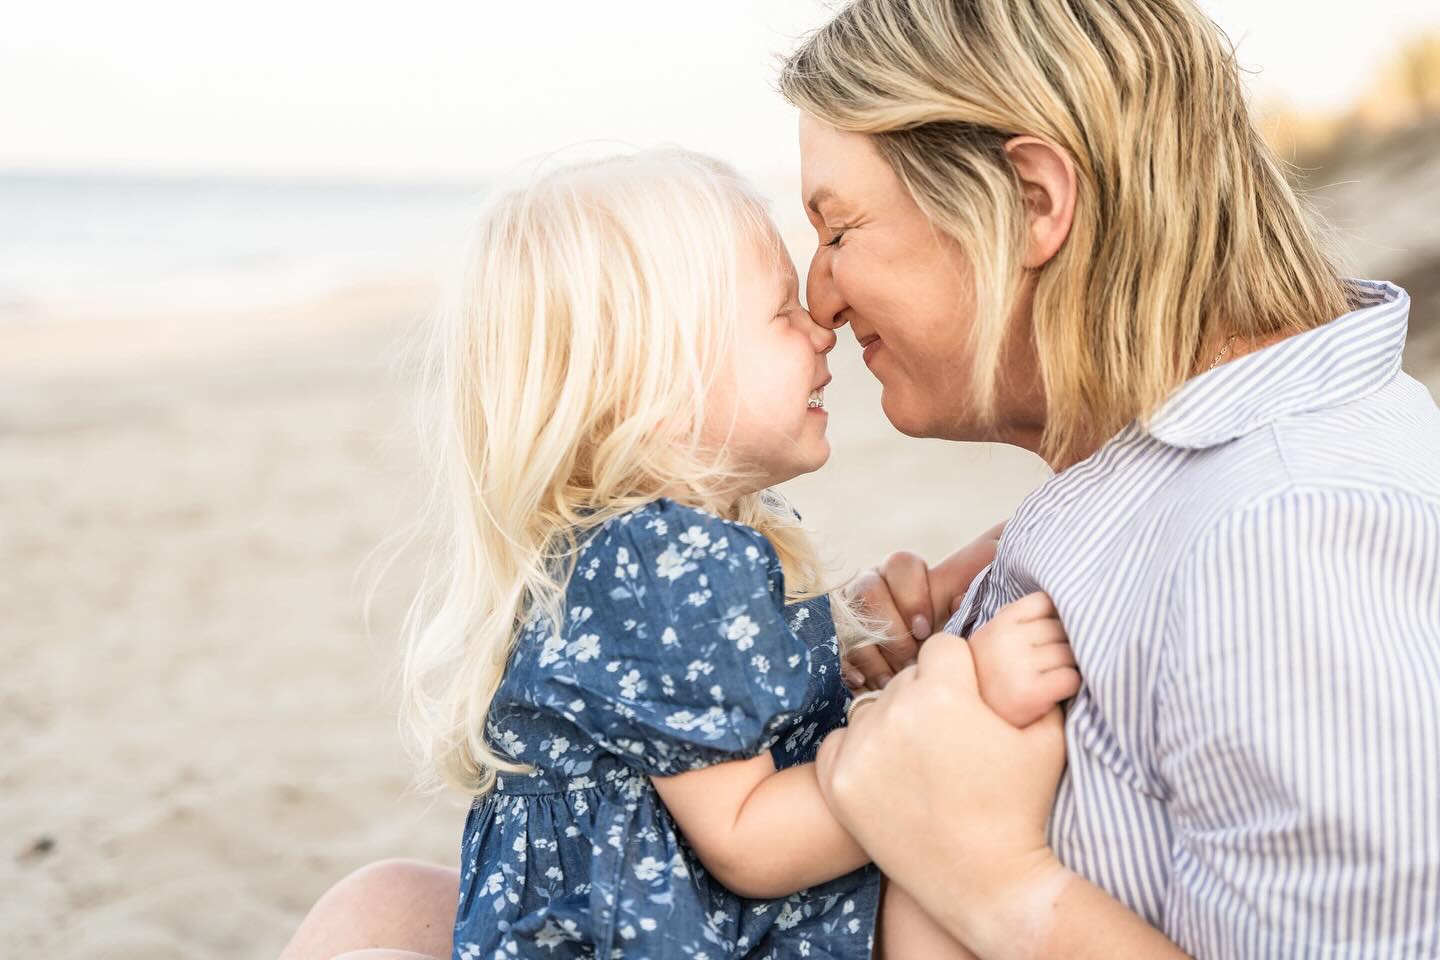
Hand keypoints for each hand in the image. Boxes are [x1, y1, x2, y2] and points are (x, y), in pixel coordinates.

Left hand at [817, 632, 1069, 946]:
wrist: (986, 882)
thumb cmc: (1021, 808)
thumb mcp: (1045, 735)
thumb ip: (1029, 682)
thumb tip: (1017, 647)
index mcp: (945, 692)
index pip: (943, 649)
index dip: (960, 674)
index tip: (969, 705)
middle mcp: (896, 711)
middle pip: (907, 678)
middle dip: (928, 699)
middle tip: (950, 743)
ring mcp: (861, 747)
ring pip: (873, 708)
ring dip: (893, 724)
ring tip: (922, 765)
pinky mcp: (838, 780)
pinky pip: (841, 741)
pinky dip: (860, 754)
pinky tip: (891, 779)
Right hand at [843, 522, 1002, 689]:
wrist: (921, 680)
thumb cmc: (946, 634)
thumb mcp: (963, 606)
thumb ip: (974, 579)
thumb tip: (985, 563)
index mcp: (905, 575)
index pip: (902, 564)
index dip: (912, 594)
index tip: (926, 626)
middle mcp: (873, 587)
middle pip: (869, 590)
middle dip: (892, 628)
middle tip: (910, 656)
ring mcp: (850, 613)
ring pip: (851, 621)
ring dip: (874, 653)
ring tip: (893, 678)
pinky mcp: (836, 640)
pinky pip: (836, 648)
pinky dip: (852, 668)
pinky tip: (867, 683)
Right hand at [969, 592, 1078, 727]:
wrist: (966, 726)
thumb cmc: (987, 680)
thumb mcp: (989, 641)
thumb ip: (1013, 619)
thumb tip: (1053, 603)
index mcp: (997, 624)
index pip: (1044, 602)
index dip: (1054, 617)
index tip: (1050, 635)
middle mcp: (1005, 640)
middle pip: (1060, 629)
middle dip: (1065, 644)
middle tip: (1054, 662)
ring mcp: (1018, 666)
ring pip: (1069, 654)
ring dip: (1069, 666)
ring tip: (1053, 678)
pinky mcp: (1031, 693)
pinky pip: (1071, 678)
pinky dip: (1070, 685)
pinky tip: (1055, 692)